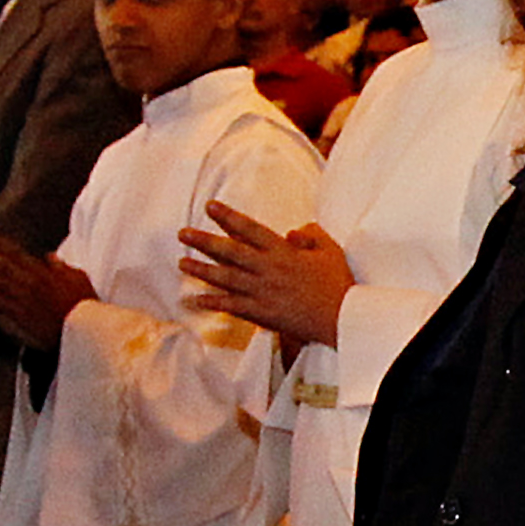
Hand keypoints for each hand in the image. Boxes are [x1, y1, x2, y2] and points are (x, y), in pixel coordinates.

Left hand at [0, 231, 91, 349]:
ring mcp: (27, 300)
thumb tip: (50, 256)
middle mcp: (33, 283)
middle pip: (2, 265)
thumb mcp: (79, 279)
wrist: (86, 331)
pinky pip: (2, 306)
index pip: (15, 253)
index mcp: (44, 272)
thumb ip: (62, 267)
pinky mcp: (24, 318)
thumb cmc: (86, 305)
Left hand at [178, 203, 354, 349]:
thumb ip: (311, 235)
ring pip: (226, 279)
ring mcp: (262, 292)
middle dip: (204, 242)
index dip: (229, 217)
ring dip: (202, 270)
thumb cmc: (337, 284)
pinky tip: (195, 299)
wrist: (342, 318)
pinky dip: (213, 303)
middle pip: (230, 252)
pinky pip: (232, 306)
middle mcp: (268, 269)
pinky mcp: (262, 313)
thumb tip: (292, 231)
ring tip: (182, 263)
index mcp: (283, 252)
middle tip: (183, 234)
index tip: (210, 206)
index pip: (250, 229)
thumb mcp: (329, 250)